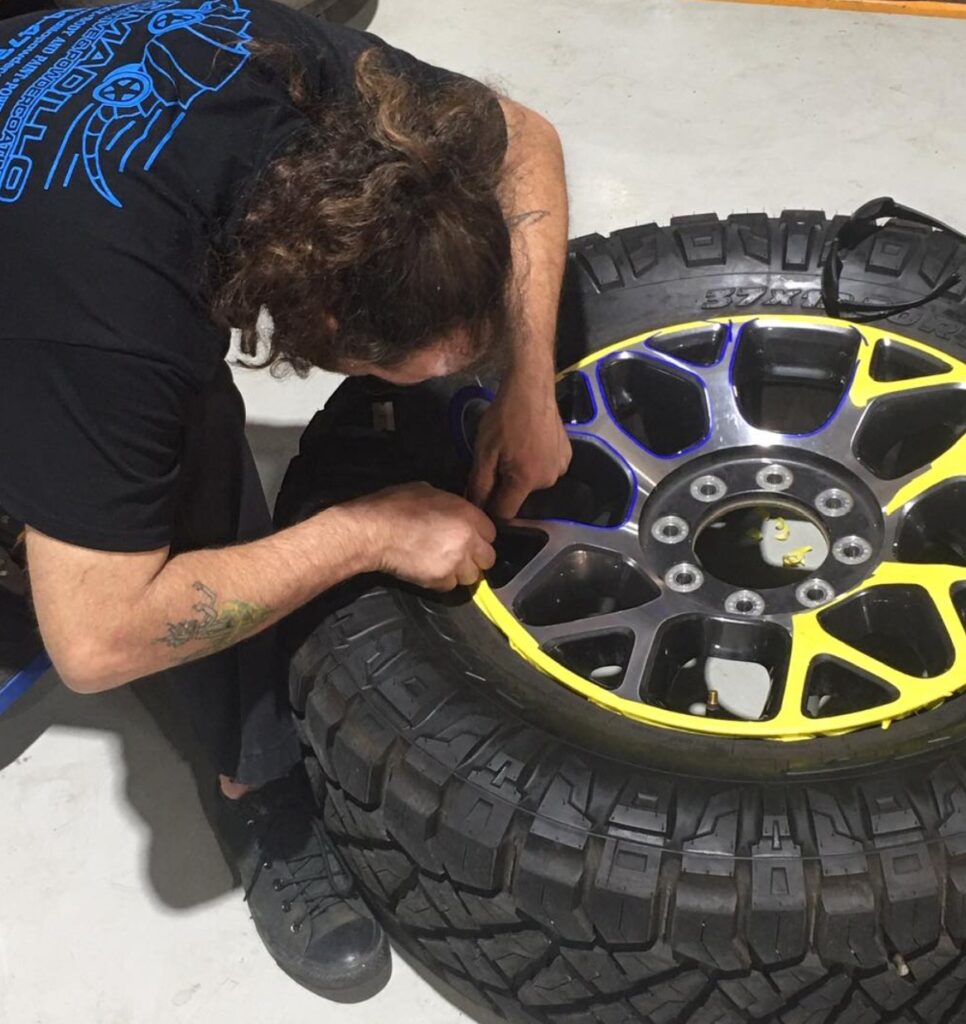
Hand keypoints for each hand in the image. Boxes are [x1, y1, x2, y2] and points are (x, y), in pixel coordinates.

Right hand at [349, 482, 496, 590]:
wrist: (373, 531)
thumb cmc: (394, 507)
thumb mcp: (426, 491)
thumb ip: (448, 504)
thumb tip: (451, 510)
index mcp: (467, 514)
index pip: (491, 533)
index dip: (479, 536)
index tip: (470, 539)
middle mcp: (468, 539)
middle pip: (488, 558)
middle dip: (476, 557)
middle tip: (459, 554)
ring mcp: (455, 562)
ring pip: (472, 576)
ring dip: (461, 572)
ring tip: (443, 564)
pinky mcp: (440, 580)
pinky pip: (451, 586)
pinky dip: (443, 581)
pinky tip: (429, 570)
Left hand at [468, 373, 571, 518]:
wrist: (532, 387)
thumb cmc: (504, 417)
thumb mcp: (484, 451)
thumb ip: (479, 484)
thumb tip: (476, 510)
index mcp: (526, 481)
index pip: (505, 513)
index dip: (490, 508)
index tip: (481, 493)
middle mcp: (548, 481)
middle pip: (519, 497)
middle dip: (505, 486)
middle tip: (497, 460)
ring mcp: (561, 468)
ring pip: (532, 483)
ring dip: (521, 474)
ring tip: (514, 449)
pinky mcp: (567, 456)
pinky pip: (545, 470)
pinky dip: (535, 463)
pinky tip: (530, 444)